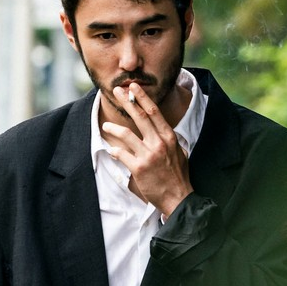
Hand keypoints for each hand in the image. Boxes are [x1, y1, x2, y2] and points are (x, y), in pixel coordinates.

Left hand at [102, 82, 192, 216]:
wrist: (178, 197)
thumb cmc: (178, 176)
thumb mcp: (179, 153)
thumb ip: (170, 141)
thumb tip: (163, 132)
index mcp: (169, 137)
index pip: (154, 112)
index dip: (142, 98)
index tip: (134, 87)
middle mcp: (159, 143)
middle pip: (140, 116)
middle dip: (127, 101)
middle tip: (117, 91)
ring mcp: (148, 155)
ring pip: (125, 134)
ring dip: (113, 128)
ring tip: (106, 125)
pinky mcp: (138, 167)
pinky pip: (121, 154)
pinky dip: (115, 151)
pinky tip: (112, 150)